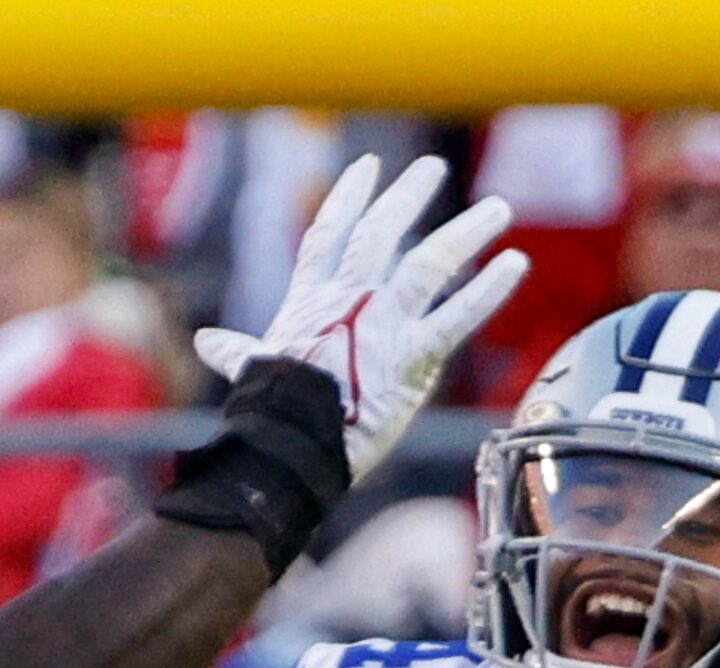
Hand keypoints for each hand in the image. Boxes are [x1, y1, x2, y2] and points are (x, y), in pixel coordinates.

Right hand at [193, 153, 527, 482]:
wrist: (290, 446)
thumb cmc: (270, 415)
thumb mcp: (254, 371)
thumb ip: (236, 351)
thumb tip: (204, 343)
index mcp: (311, 302)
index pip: (327, 235)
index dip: (347, 199)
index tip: (365, 168)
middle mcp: (351, 301)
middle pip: (382, 233)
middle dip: (408, 196)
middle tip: (432, 169)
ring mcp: (383, 325)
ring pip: (429, 262)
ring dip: (467, 232)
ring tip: (499, 208)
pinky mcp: (413, 357)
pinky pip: (457, 316)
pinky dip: (489, 290)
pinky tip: (515, 263)